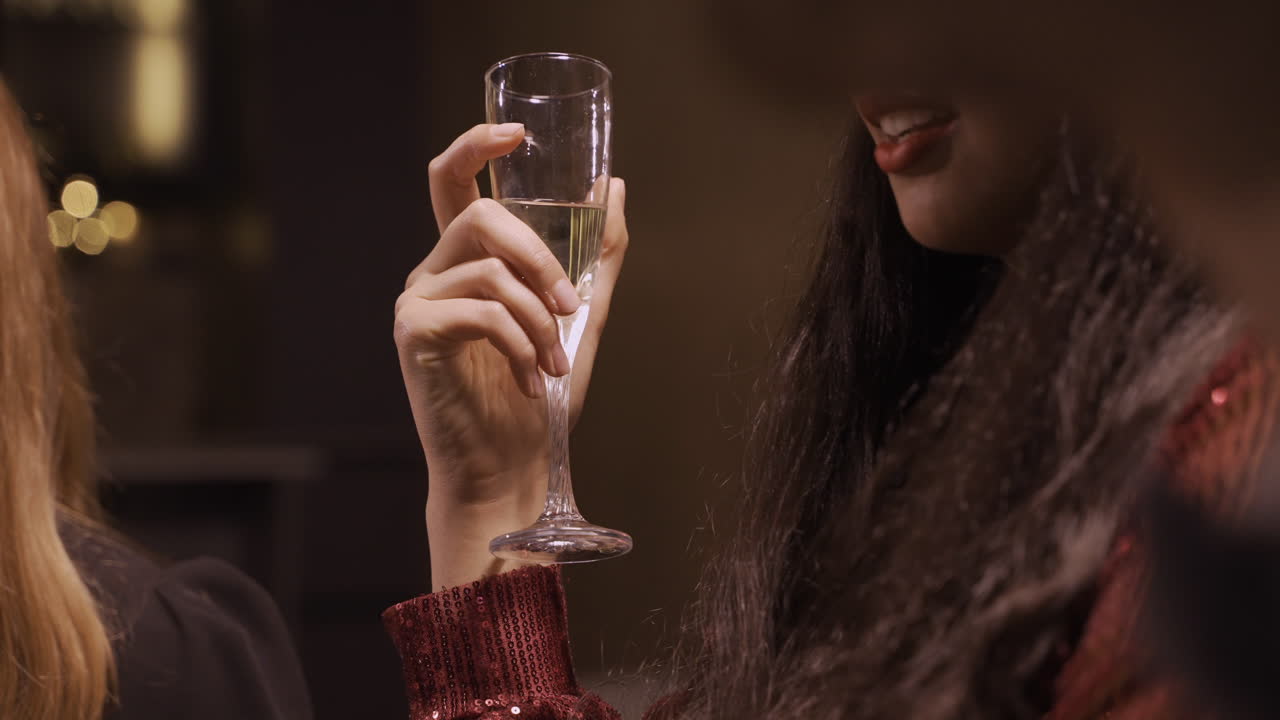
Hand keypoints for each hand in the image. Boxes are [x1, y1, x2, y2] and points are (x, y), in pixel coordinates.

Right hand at [394, 123, 628, 588]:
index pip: (453, 182)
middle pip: (477, 213)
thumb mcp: (581, 319)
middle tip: (571, 304)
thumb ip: (596, 257)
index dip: (478, 146)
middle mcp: (433, 273)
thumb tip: (613, 185)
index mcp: (467, 263)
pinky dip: (521, 342)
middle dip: (538, 254)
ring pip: (487, 265)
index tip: (519, 134)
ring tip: (555, 360)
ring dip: (539, 314)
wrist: (510, 471)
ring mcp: (417, 302)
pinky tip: (532, 378)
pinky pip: (480, 309)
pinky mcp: (414, 334)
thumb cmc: (539, 401)